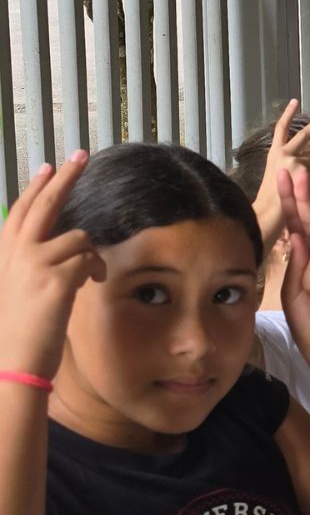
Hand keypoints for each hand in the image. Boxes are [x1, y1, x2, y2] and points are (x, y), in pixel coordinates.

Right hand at [0, 153, 103, 378]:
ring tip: (86, 279)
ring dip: (89, 256)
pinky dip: (95, 270)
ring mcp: (35, 263)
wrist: (14, 359)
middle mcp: (16, 253)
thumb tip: (67, 250)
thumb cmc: (21, 331)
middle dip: (65, 177)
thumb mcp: (19, 289)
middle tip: (81, 155)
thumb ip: (35, 265)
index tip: (49, 166)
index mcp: (5, 254)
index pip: (21, 211)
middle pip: (44, 205)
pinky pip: (89, 259)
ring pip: (79, 238)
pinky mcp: (56, 278)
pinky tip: (88, 287)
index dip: (37, 188)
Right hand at [252, 99, 309, 243]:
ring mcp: (291, 158)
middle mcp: (281, 152)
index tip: (295, 102)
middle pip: (303, 134)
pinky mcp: (300, 165)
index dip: (288, 115)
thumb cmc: (275, 197)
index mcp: (273, 153)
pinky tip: (304, 190)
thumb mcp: (284, 176)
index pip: (281, 129)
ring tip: (299, 189)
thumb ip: (299, 165)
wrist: (269, 210)